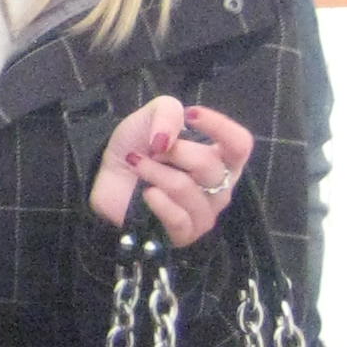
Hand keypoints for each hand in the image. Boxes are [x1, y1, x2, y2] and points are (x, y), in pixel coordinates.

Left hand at [88, 97, 253, 247]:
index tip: (190, 115)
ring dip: (155, 172)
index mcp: (221, 158)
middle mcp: (220, 187)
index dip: (220, 127)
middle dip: (175, 151)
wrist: (105, 178)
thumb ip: (167, 112)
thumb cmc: (138, 146)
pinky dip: (157, 200)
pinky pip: (178, 219)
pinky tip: (146, 193)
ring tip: (138, 165)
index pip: (240, 144)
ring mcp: (204, 213)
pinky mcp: (183, 234)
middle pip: (210, 166)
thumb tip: (167, 140)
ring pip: (186, 189)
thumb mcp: (150, 116)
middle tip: (153, 149)